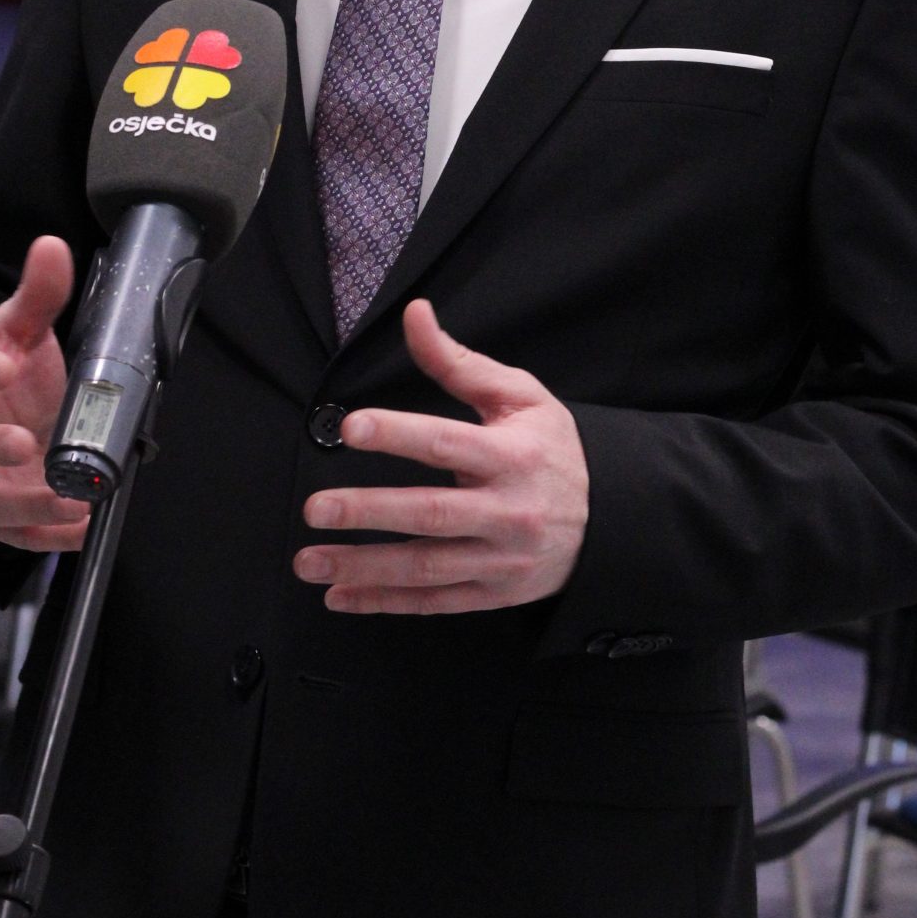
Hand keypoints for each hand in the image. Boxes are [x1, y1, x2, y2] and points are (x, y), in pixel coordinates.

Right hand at [0, 235, 92, 552]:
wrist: (11, 422)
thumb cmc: (14, 379)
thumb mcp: (26, 333)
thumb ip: (39, 293)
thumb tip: (50, 246)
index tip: (4, 363)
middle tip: (22, 441)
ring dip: (25, 503)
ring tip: (69, 499)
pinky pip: (15, 533)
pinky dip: (47, 534)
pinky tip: (82, 527)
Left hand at [295, 300, 589, 613]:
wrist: (607, 520)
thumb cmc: (550, 449)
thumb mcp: (519, 396)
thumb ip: (458, 361)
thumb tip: (415, 315)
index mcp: (511, 455)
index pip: (447, 443)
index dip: (397, 434)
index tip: (352, 429)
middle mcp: (507, 511)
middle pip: (431, 513)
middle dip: (369, 512)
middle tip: (316, 507)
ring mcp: (500, 559)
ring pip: (426, 568)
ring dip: (362, 567)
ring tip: (308, 560)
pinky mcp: (493, 593)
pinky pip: (433, 602)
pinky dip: (383, 602)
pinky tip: (340, 596)